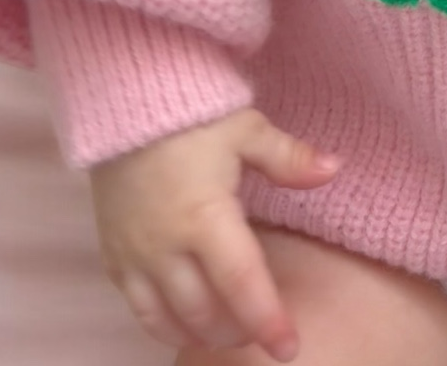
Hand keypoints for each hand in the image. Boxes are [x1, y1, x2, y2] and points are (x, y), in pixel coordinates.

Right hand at [89, 107, 338, 361]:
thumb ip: (289, 158)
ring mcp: (135, 255)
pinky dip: (163, 324)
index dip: (267, 320)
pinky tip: (184, 321)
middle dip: (237, 331)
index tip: (289, 348)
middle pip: (205, 313)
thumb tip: (334, 168)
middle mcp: (167, 246)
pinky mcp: (112, 255)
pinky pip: (136, 307)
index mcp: (206, 217)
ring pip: (167, 319)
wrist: (126, 104)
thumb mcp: (246, 129)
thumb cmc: (192, 115)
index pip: (242, 283)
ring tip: (228, 330)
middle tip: (261, 332)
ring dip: (201, 333)